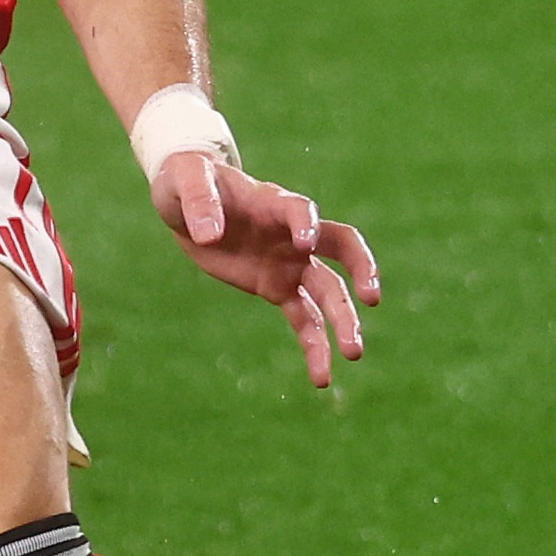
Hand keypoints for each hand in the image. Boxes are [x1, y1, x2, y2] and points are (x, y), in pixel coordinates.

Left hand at [151, 150, 376, 387]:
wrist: (188, 200)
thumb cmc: (189, 179)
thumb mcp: (183, 180)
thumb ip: (198, 202)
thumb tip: (208, 237)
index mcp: (273, 203)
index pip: (301, 210)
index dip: (306, 224)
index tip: (305, 243)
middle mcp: (292, 234)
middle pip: (342, 247)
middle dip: (360, 270)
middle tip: (371, 299)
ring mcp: (290, 263)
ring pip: (329, 292)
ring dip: (344, 321)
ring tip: (354, 354)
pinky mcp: (277, 288)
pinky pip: (304, 318)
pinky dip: (315, 346)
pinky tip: (322, 377)